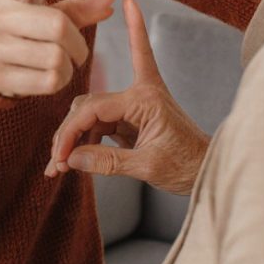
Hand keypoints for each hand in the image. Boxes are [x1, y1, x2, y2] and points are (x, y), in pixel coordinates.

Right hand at [0, 0, 114, 97]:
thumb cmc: (14, 21)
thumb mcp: (36, 5)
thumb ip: (74, 5)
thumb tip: (111, 1)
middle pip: (58, 25)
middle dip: (78, 41)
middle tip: (77, 48)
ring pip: (56, 57)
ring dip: (69, 63)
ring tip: (60, 61)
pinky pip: (48, 81)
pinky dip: (60, 79)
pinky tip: (51, 73)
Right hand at [46, 0, 209, 194]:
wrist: (209, 168)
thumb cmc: (188, 165)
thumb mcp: (147, 167)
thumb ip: (108, 162)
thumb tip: (71, 160)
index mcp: (145, 98)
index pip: (93, 109)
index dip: (70, 132)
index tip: (58, 156)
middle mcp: (137, 94)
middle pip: (87, 107)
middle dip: (67, 134)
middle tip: (54, 163)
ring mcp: (132, 106)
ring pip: (88, 114)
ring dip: (72, 138)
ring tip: (58, 167)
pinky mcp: (129, 119)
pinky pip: (97, 125)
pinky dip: (83, 142)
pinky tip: (73, 161)